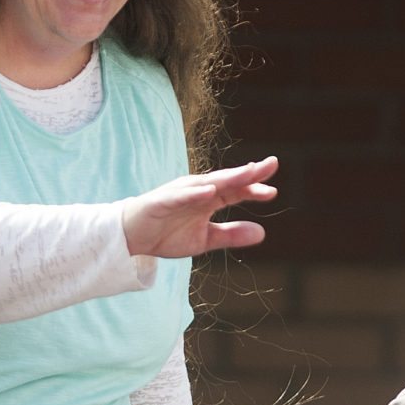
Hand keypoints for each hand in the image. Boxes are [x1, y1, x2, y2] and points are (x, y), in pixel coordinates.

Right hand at [123, 157, 278, 258]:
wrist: (131, 238)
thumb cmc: (167, 233)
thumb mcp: (205, 239)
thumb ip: (231, 234)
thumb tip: (262, 233)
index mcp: (209, 198)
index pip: (237, 191)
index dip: (255, 190)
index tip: (272, 192)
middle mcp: (198, 191)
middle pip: (227, 180)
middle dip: (249, 173)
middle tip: (271, 164)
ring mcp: (180, 193)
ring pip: (208, 182)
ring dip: (228, 177)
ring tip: (248, 173)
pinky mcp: (162, 201)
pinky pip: (181, 196)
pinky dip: (195, 192)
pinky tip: (210, 190)